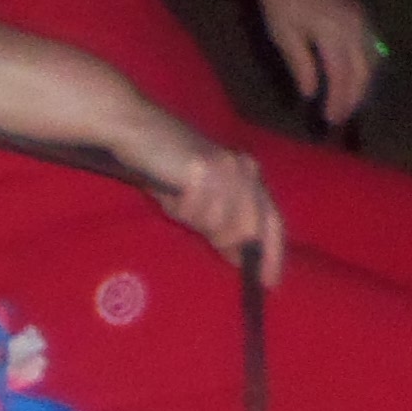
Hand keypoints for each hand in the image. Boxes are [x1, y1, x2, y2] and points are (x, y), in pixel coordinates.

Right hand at [120, 116, 286, 282]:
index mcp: (249, 173)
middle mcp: (245, 170)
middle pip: (250, 226)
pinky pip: (201, 211)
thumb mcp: (200, 201)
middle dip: (227, 240)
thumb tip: (240, 258)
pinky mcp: (205, 169)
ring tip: (178, 200)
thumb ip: (223, 226)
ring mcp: (227, 168)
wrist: (138, 130)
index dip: (273, 252)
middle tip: (203, 234)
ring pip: (224, 223)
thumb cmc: (166, 166)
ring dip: (198, 220)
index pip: (272, 219)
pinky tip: (174, 192)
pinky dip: (185, 209)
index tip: (269, 281)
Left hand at [254, 0, 382, 126]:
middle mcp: (356, 26)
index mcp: (336, 34)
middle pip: (363, 72)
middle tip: (340, 118)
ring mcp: (361, 16)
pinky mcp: (358, 9)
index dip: (338, 102)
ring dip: (363, 83)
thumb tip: (312, 94)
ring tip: (349, 100)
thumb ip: (301, 66)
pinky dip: (365, 64)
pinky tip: (355, 73)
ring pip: (371, 58)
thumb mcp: (285, 34)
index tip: (330, 121)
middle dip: (354, 98)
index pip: (342, 78)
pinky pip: (370, 44)